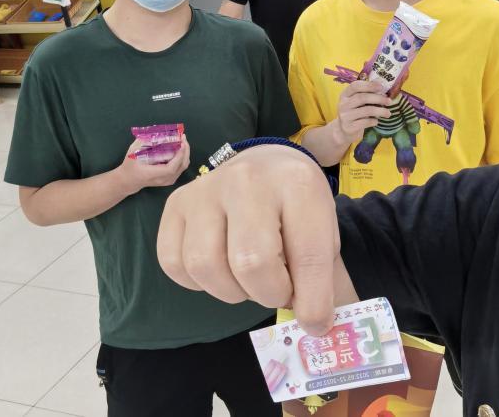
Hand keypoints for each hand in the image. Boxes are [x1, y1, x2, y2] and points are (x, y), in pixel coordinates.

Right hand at [115, 135, 191, 193]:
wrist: (130, 180)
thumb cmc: (130, 166)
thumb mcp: (132, 153)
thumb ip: (143, 142)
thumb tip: (156, 133)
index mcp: (152, 174)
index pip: (170, 168)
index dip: (178, 156)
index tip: (181, 143)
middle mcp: (162, 179)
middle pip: (180, 166)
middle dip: (185, 150)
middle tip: (183, 137)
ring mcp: (168, 181)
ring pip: (182, 167)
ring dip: (185, 153)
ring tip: (182, 140)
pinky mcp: (170, 179)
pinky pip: (181, 168)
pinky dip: (183, 157)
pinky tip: (180, 148)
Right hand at [159, 145, 339, 334]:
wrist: (266, 167)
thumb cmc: (297, 208)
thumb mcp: (325, 233)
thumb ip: (323, 281)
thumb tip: (313, 332)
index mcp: (296, 184)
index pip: (307, 256)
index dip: (313, 301)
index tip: (316, 322)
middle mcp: (248, 180)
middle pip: (249, 263)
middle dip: (269, 294)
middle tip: (279, 290)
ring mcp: (205, 189)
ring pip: (206, 266)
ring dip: (233, 291)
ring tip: (250, 279)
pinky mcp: (176, 204)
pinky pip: (174, 263)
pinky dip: (198, 282)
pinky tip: (221, 269)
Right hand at [329, 80, 391, 147]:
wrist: (344, 130)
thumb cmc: (355, 113)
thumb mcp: (357, 102)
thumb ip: (366, 94)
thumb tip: (382, 84)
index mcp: (345, 94)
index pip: (355, 86)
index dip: (369, 85)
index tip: (382, 87)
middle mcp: (343, 104)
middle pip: (362, 98)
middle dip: (378, 99)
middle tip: (389, 101)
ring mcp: (345, 116)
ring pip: (366, 111)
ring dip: (380, 111)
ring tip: (388, 113)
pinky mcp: (349, 127)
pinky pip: (365, 122)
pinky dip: (374, 121)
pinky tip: (376, 121)